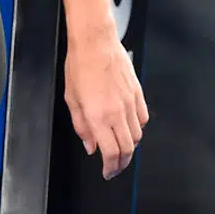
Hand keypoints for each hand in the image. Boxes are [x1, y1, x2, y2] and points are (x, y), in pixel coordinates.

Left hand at [64, 29, 148, 179]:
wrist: (95, 42)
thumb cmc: (79, 65)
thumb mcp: (71, 98)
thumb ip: (81, 125)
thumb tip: (89, 144)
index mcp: (98, 115)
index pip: (111, 152)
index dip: (111, 167)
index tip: (107, 172)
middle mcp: (117, 112)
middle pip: (127, 149)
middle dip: (121, 162)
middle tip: (115, 165)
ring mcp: (130, 103)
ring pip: (137, 135)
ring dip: (130, 146)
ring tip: (120, 147)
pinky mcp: (138, 94)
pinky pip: (143, 119)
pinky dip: (138, 128)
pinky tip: (129, 127)